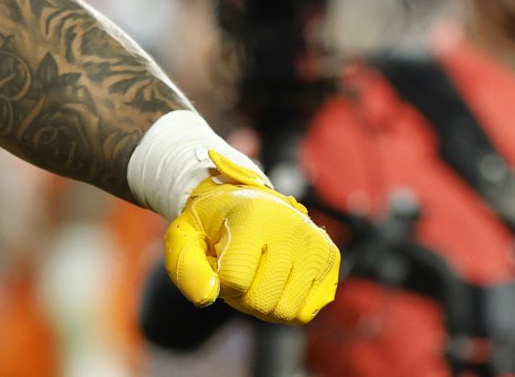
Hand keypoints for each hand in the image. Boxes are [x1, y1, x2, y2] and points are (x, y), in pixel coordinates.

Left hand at [164, 150, 339, 323]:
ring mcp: (315, 244)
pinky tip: (275, 280)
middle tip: (235, 269)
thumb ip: (186, 269)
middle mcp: (292, 227)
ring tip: (254, 274)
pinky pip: (305, 313)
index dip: (218, 282)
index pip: (234, 280)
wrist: (243, 201)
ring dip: (262, 304)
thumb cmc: (211, 224)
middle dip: (240, 296)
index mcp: (253, 216)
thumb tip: (206, 299)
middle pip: (261, 301)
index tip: (217, 260)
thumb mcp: (184, 238)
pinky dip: (284, 306)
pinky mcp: (330, 260)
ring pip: (286, 312)